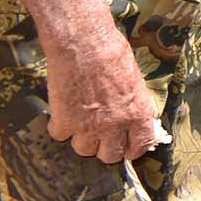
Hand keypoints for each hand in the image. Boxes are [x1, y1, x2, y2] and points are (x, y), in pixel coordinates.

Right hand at [42, 21, 160, 163]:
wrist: (84, 44)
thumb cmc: (112, 54)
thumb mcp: (135, 80)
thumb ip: (134, 104)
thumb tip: (135, 118)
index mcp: (138, 113)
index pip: (140, 145)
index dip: (133, 149)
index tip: (128, 148)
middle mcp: (115, 125)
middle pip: (110, 156)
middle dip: (106, 148)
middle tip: (101, 138)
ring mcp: (89, 127)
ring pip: (84, 150)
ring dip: (82, 139)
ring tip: (82, 122)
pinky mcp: (65, 122)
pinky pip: (60, 136)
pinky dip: (60, 126)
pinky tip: (64, 112)